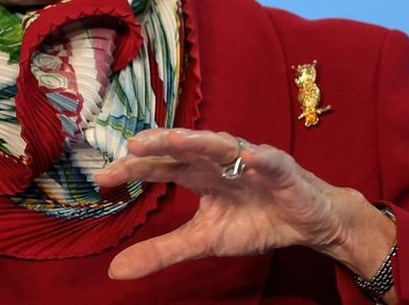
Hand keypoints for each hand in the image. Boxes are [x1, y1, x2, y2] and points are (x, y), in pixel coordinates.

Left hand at [94, 128, 394, 281]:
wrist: (307, 223)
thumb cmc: (254, 222)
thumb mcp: (203, 241)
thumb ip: (161, 251)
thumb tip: (114, 271)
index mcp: (198, 173)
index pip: (159, 166)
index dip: (132, 169)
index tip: (101, 178)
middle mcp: (219, 159)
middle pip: (183, 147)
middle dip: (158, 145)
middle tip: (131, 146)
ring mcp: (250, 160)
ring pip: (221, 146)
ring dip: (199, 140)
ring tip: (175, 139)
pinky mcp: (282, 169)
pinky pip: (270, 162)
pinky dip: (261, 159)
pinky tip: (250, 156)